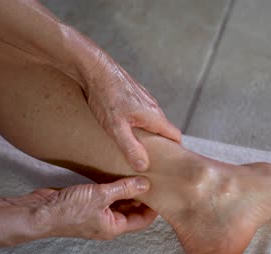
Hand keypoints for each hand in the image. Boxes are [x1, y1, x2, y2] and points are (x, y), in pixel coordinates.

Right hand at [10, 176, 156, 239]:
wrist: (40, 211)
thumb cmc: (67, 211)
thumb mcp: (101, 196)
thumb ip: (124, 189)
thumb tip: (145, 183)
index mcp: (114, 227)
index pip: (142, 220)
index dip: (154, 207)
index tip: (161, 191)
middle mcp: (107, 222)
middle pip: (132, 210)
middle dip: (142, 196)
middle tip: (151, 179)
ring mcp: (97, 213)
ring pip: (119, 201)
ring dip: (127, 189)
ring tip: (137, 173)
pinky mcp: (87, 203)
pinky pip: (106, 195)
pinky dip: (113, 186)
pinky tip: (117, 173)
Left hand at [82, 53, 181, 171]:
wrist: (94, 69)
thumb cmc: (104, 96)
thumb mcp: (115, 127)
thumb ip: (130, 147)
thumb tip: (143, 166)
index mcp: (154, 116)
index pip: (175, 136)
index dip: (175, 150)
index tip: (169, 162)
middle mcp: (153, 106)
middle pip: (164, 129)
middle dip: (160, 144)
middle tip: (149, 159)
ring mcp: (144, 99)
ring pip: (152, 121)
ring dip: (148, 133)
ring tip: (136, 146)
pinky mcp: (134, 94)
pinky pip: (142, 113)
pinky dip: (139, 123)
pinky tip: (124, 128)